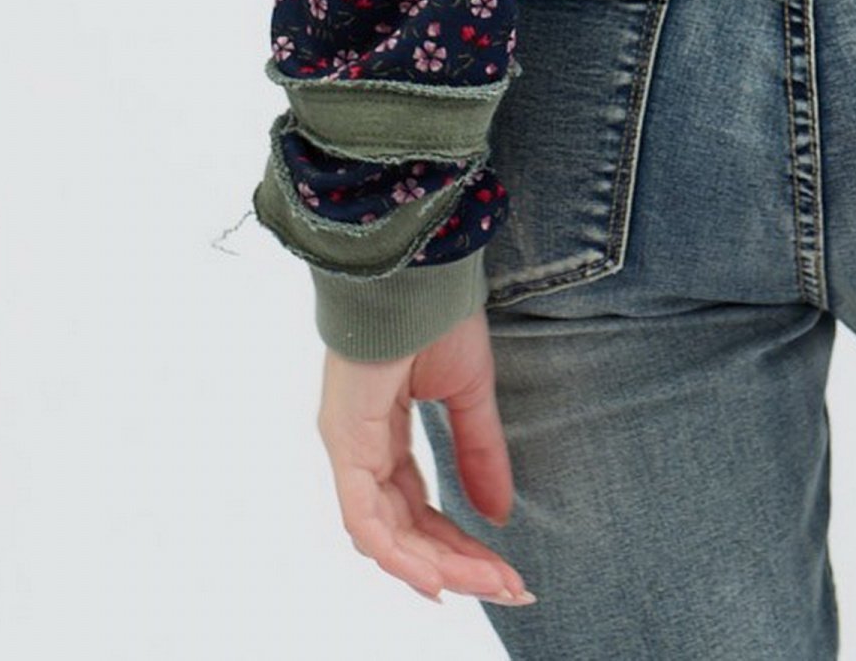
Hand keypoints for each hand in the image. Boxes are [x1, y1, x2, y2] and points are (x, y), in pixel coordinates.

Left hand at [318, 306, 537, 607]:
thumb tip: (499, 515)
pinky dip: (400, 554)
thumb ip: (479, 453)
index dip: (460, 544)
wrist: (417, 269)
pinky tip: (438, 575)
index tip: (505, 570)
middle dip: (458, 563)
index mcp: (383, 433)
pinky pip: (365, 520)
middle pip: (405, 529)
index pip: (419, 508)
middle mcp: (360, 447)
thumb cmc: (436, 314)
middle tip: (510, 585)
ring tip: (490, 582)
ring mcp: (348, 446)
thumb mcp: (469, 394)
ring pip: (387, 535)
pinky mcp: (345, 442)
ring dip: (439, 565)